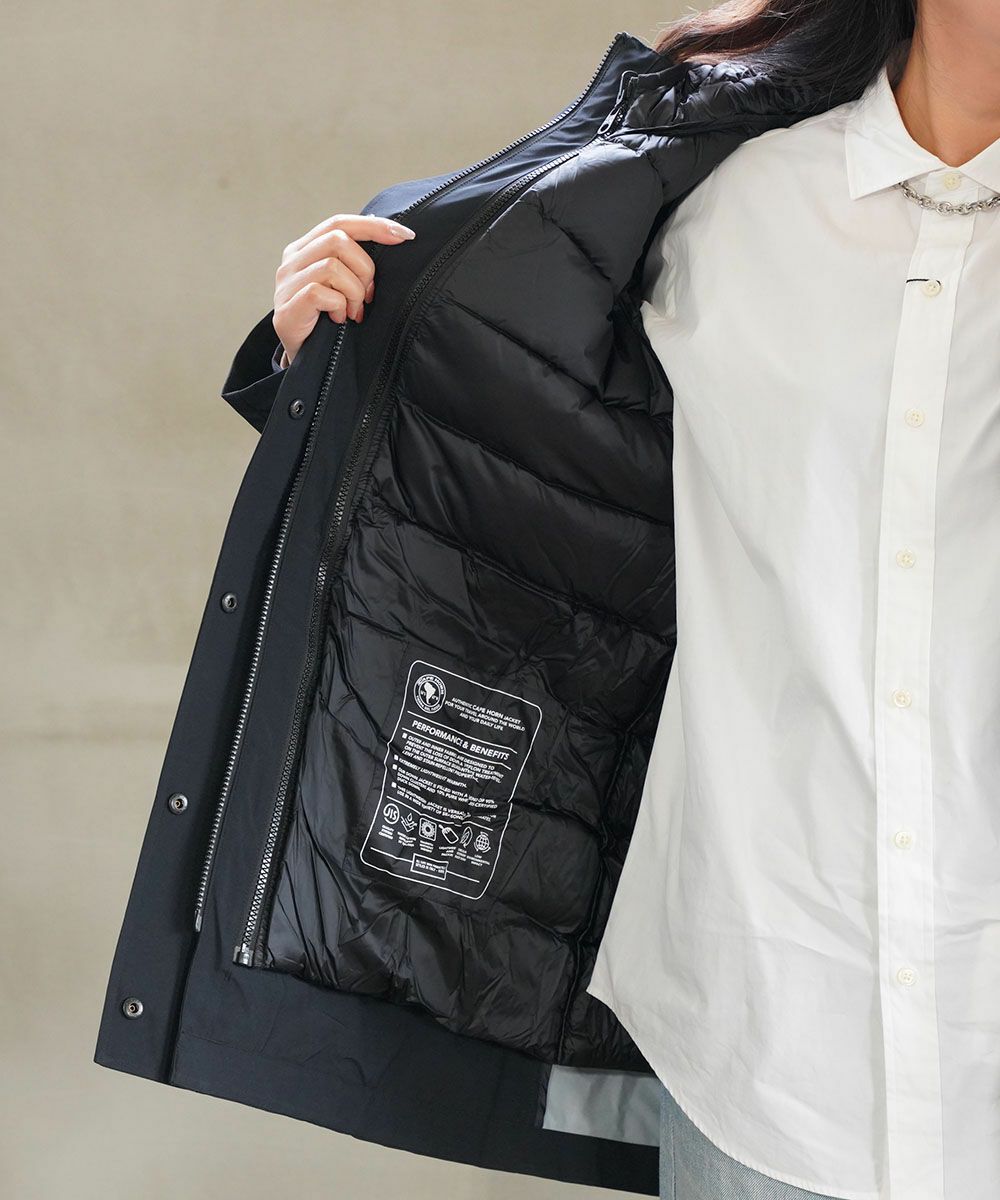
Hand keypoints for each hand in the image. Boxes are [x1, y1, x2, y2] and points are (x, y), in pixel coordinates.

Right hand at [272, 214, 416, 367]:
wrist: (309, 362)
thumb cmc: (331, 321)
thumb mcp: (343, 285)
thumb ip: (354, 262)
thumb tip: (389, 234)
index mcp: (305, 249)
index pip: (339, 223)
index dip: (374, 226)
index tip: (405, 236)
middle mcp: (292, 261)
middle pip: (338, 240)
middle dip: (364, 268)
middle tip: (368, 296)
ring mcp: (286, 284)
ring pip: (332, 266)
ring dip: (353, 292)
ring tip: (354, 312)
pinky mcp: (287, 308)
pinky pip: (320, 293)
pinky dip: (339, 307)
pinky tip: (340, 320)